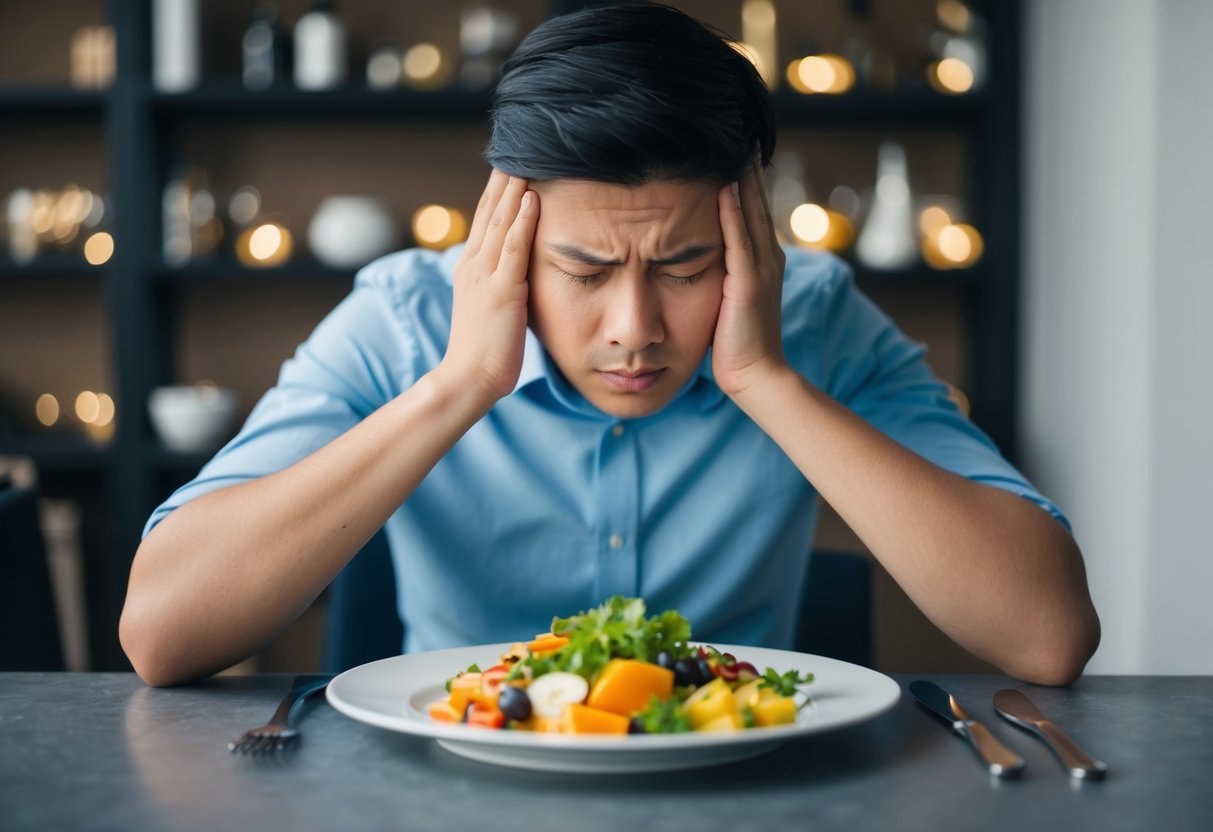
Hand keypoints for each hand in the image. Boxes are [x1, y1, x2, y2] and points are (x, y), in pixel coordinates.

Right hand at [443, 170, 538, 403]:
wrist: (468, 377)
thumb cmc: (484, 349)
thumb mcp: (489, 305)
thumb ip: (500, 281)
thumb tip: (516, 268)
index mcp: (471, 266)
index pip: (486, 216)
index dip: (499, 187)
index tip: (513, 161)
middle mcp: (474, 263)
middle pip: (491, 208)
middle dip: (506, 176)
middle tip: (520, 143)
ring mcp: (485, 275)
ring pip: (501, 220)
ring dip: (515, 187)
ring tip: (528, 157)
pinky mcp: (501, 290)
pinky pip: (513, 247)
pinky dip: (523, 220)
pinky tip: (533, 197)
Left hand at [712, 158, 787, 399]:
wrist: (756, 375)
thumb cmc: (735, 343)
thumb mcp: (726, 297)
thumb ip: (720, 271)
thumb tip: (697, 251)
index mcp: (763, 259)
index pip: (752, 207)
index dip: (744, 175)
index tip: (731, 143)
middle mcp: (768, 257)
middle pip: (755, 199)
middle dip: (746, 165)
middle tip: (737, 126)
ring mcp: (761, 269)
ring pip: (751, 212)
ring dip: (742, 177)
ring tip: (733, 142)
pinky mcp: (748, 284)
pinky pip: (740, 240)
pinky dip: (732, 212)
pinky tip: (724, 186)